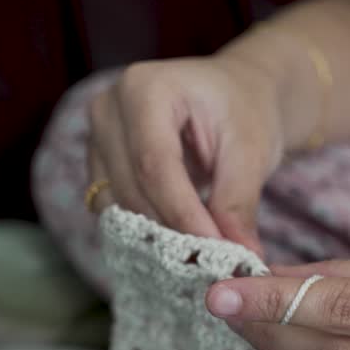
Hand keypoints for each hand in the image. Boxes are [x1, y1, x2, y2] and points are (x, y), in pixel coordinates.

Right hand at [86, 56, 284, 254]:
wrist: (236, 93)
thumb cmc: (245, 110)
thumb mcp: (252, 150)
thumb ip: (239, 203)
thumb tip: (242, 256)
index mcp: (146, 88)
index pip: (155, 164)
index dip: (182, 213)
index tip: (215, 251)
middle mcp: (109, 107)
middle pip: (131, 186)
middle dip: (172, 229)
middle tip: (213, 261)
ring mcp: (97, 134)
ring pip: (117, 203)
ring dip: (157, 233)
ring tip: (200, 253)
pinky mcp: (98, 161)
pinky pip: (111, 205)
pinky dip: (143, 226)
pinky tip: (177, 238)